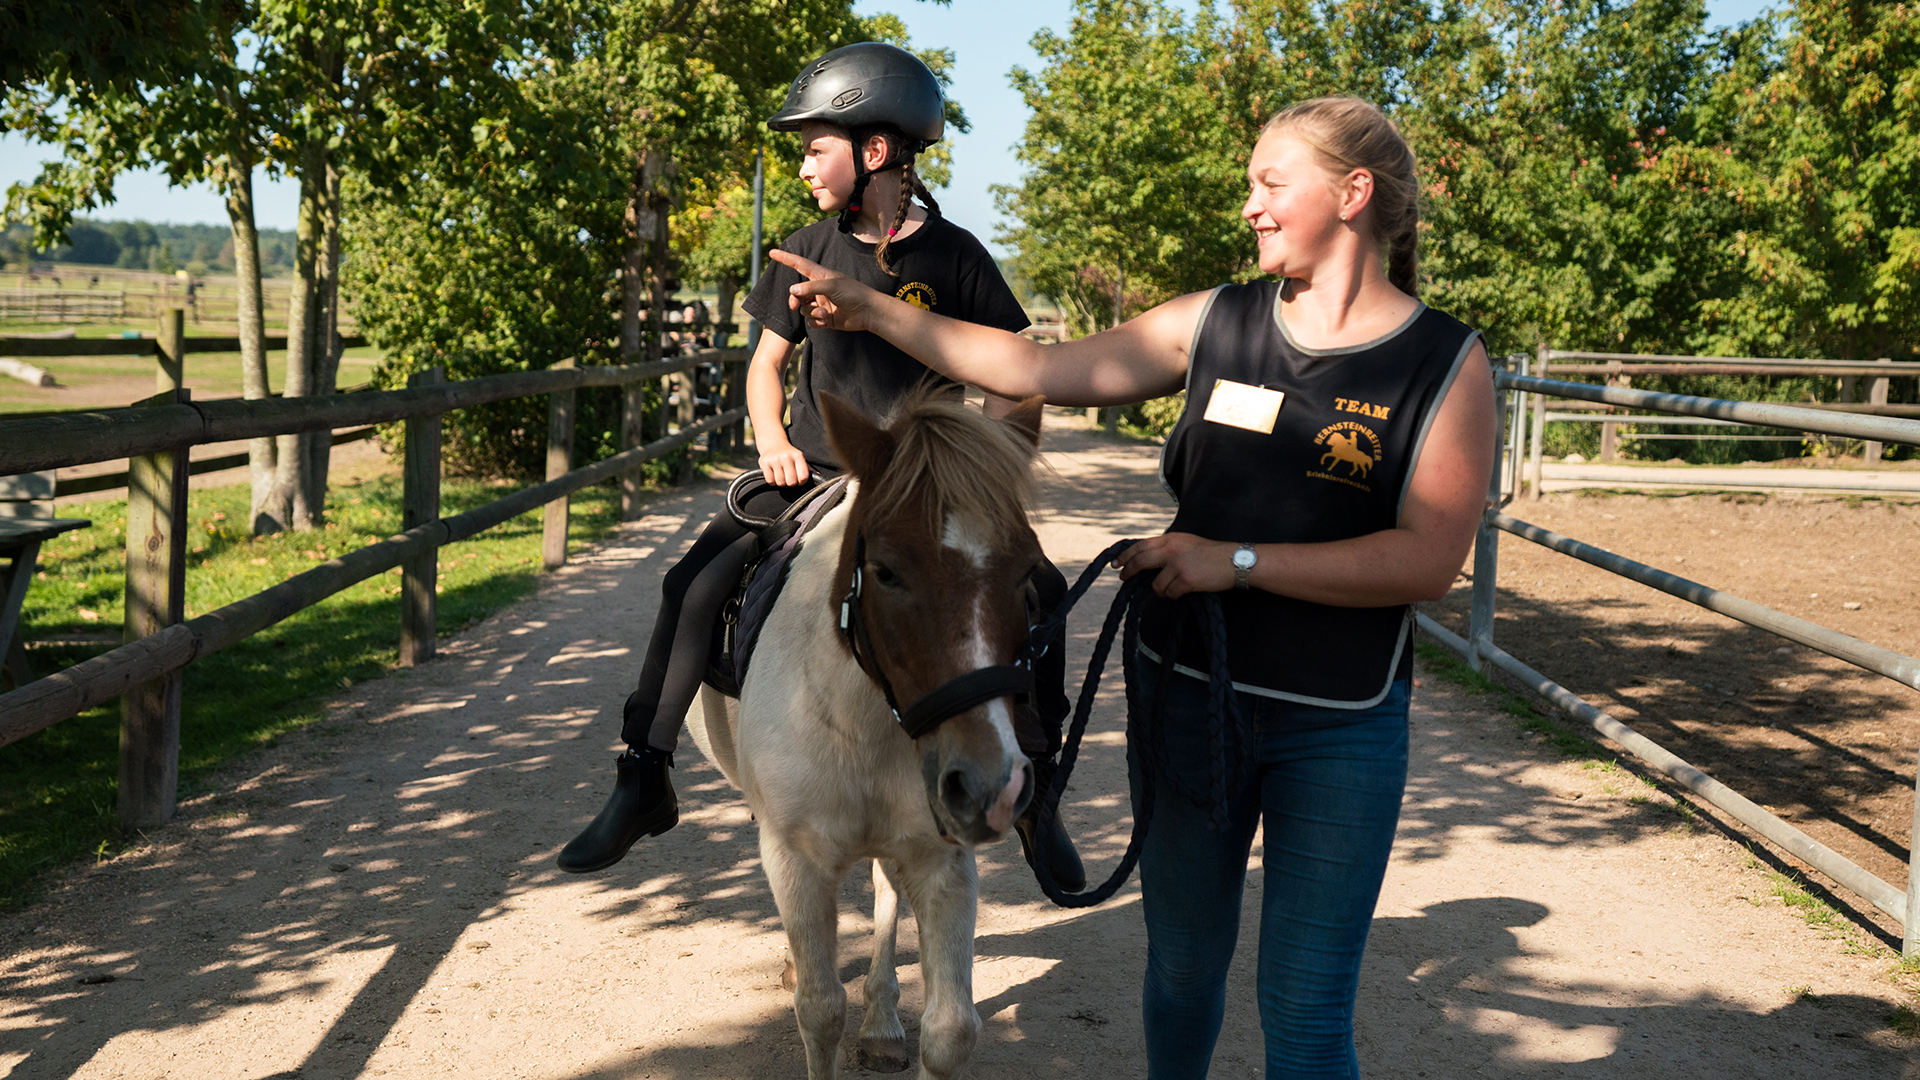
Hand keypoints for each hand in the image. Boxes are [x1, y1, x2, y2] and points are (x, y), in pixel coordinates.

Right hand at [757, 441, 810, 487]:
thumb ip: (808, 469)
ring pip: (780, 483)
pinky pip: (770, 481)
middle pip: (791, 482)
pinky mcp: (764, 462)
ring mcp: (774, 459)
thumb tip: (820, 477)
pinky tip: (774, 474)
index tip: (799, 479)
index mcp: (798, 455)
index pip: (803, 477)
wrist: (773, 444)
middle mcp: (786, 456)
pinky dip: (772, 481)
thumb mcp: (800, 459)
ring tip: (781, 474)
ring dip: (781, 482)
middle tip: (789, 477)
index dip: (801, 482)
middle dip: (791, 483)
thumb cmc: (790, 455)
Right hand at [768, 249, 877, 331]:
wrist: (868, 312)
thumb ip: (810, 287)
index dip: (786, 258)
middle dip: (794, 300)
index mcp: (821, 276)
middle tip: (794, 305)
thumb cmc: (853, 293)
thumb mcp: (831, 285)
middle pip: (797, 293)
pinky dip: (816, 322)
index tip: (772, 252)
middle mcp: (819, 289)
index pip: (800, 265)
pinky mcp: (825, 318)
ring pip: (804, 309)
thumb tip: (792, 290)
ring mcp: (822, 304)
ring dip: (811, 312)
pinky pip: (811, 321)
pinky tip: (827, 320)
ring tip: (824, 313)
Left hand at [1114, 532, 1237, 598]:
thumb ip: (1168, 548)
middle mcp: (1171, 550)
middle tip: (1123, 578)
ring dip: (1161, 589)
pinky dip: (1174, 595)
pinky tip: (1185, 590)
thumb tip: (1149, 560)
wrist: (1235, 561)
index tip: (1116, 563)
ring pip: (1156, 584)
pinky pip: (1169, 593)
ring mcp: (1178, 565)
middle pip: (1141, 561)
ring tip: (1174, 587)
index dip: (1126, 555)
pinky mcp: (1185, 579)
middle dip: (1128, 571)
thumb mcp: (1187, 543)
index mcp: (1171, 539)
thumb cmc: (1213, 554)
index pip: (1141, 545)